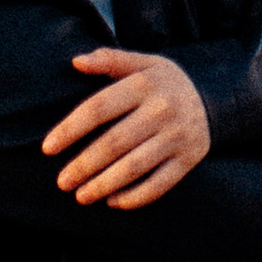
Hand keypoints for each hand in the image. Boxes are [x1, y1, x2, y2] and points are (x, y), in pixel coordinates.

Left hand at [42, 48, 211, 208]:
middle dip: (84, 165)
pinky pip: (159, 184)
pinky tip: (113, 201)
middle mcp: (162, 110)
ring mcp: (177, 136)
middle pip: (114, 143)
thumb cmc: (164, 82)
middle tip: (62, 182)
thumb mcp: (142, 63)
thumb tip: (75, 62)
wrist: (214, 97)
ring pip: (134, 167)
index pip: (99, 108)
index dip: (70, 129)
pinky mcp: (189, 159)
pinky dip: (135, 197)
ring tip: (81, 196)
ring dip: (104, 185)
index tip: (47, 148)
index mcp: (144, 84)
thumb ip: (109, 60)